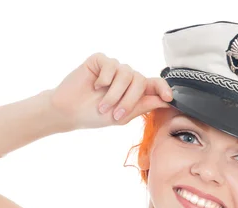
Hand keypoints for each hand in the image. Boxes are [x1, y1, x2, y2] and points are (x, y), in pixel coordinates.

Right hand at [48, 52, 172, 130]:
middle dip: (129, 100)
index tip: (168, 97)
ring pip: (126, 74)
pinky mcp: (100, 60)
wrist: (69, 111)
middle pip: (140, 81)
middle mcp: (126, 77)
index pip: (154, 84)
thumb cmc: (94, 115)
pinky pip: (111, 66)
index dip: (163, 88)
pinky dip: (104, 79)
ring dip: (114, 94)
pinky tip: (94, 86)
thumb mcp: (121, 116)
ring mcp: (113, 68)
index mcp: (133, 91)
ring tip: (102, 106)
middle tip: (116, 114)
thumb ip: (142, 106)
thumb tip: (165, 101)